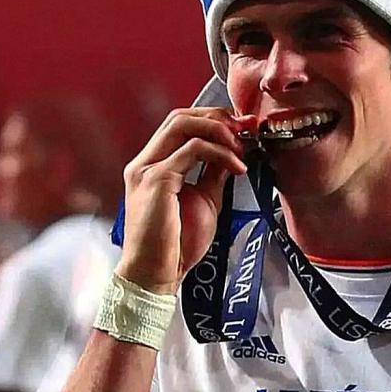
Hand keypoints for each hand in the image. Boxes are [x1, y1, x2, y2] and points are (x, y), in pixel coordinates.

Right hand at [117, 107, 255, 292]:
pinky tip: (237, 167)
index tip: (242, 128)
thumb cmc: (177, 245)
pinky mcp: (157, 180)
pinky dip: (220, 153)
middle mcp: (145, 163)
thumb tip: (231, 153)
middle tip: (245, 129)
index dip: (212, 120)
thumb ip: (213, 173)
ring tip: (242, 146)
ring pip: (182, 125)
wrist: (158, 274)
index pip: (179, 125)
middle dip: (217, 118)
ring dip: (218, 130)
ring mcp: (148, 169)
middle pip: (179, 117)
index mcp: (152, 166)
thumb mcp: (204, 199)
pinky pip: (193, 150)